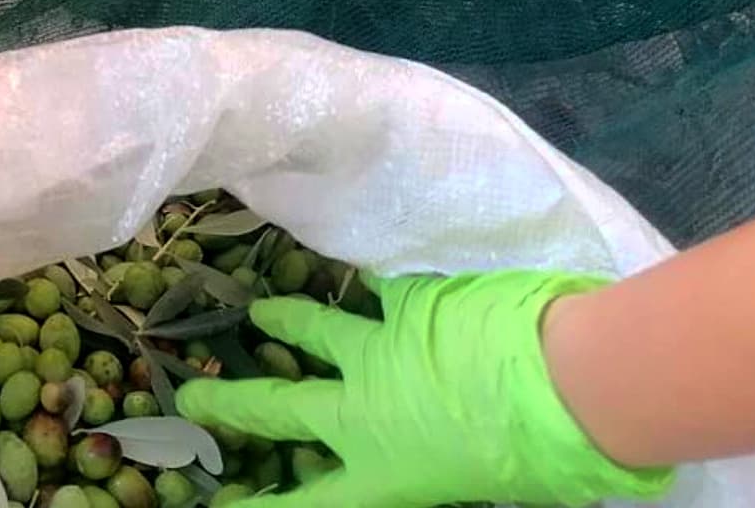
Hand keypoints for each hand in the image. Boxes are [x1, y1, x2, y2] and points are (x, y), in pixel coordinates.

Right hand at [175, 274, 674, 506]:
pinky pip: (386, 291)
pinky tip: (370, 270)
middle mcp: (364, 412)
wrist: (564, 386)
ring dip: (289, 319)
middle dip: (231, 402)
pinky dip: (377, 285)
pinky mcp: (415, 306)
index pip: (310, 504)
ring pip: (318, 331)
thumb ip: (441, 477)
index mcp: (384, 473)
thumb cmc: (536, 460)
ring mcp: (381, 352)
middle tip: (190, 396)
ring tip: (263, 309)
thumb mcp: (478, 492)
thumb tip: (447, 469)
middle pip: (281, 406)